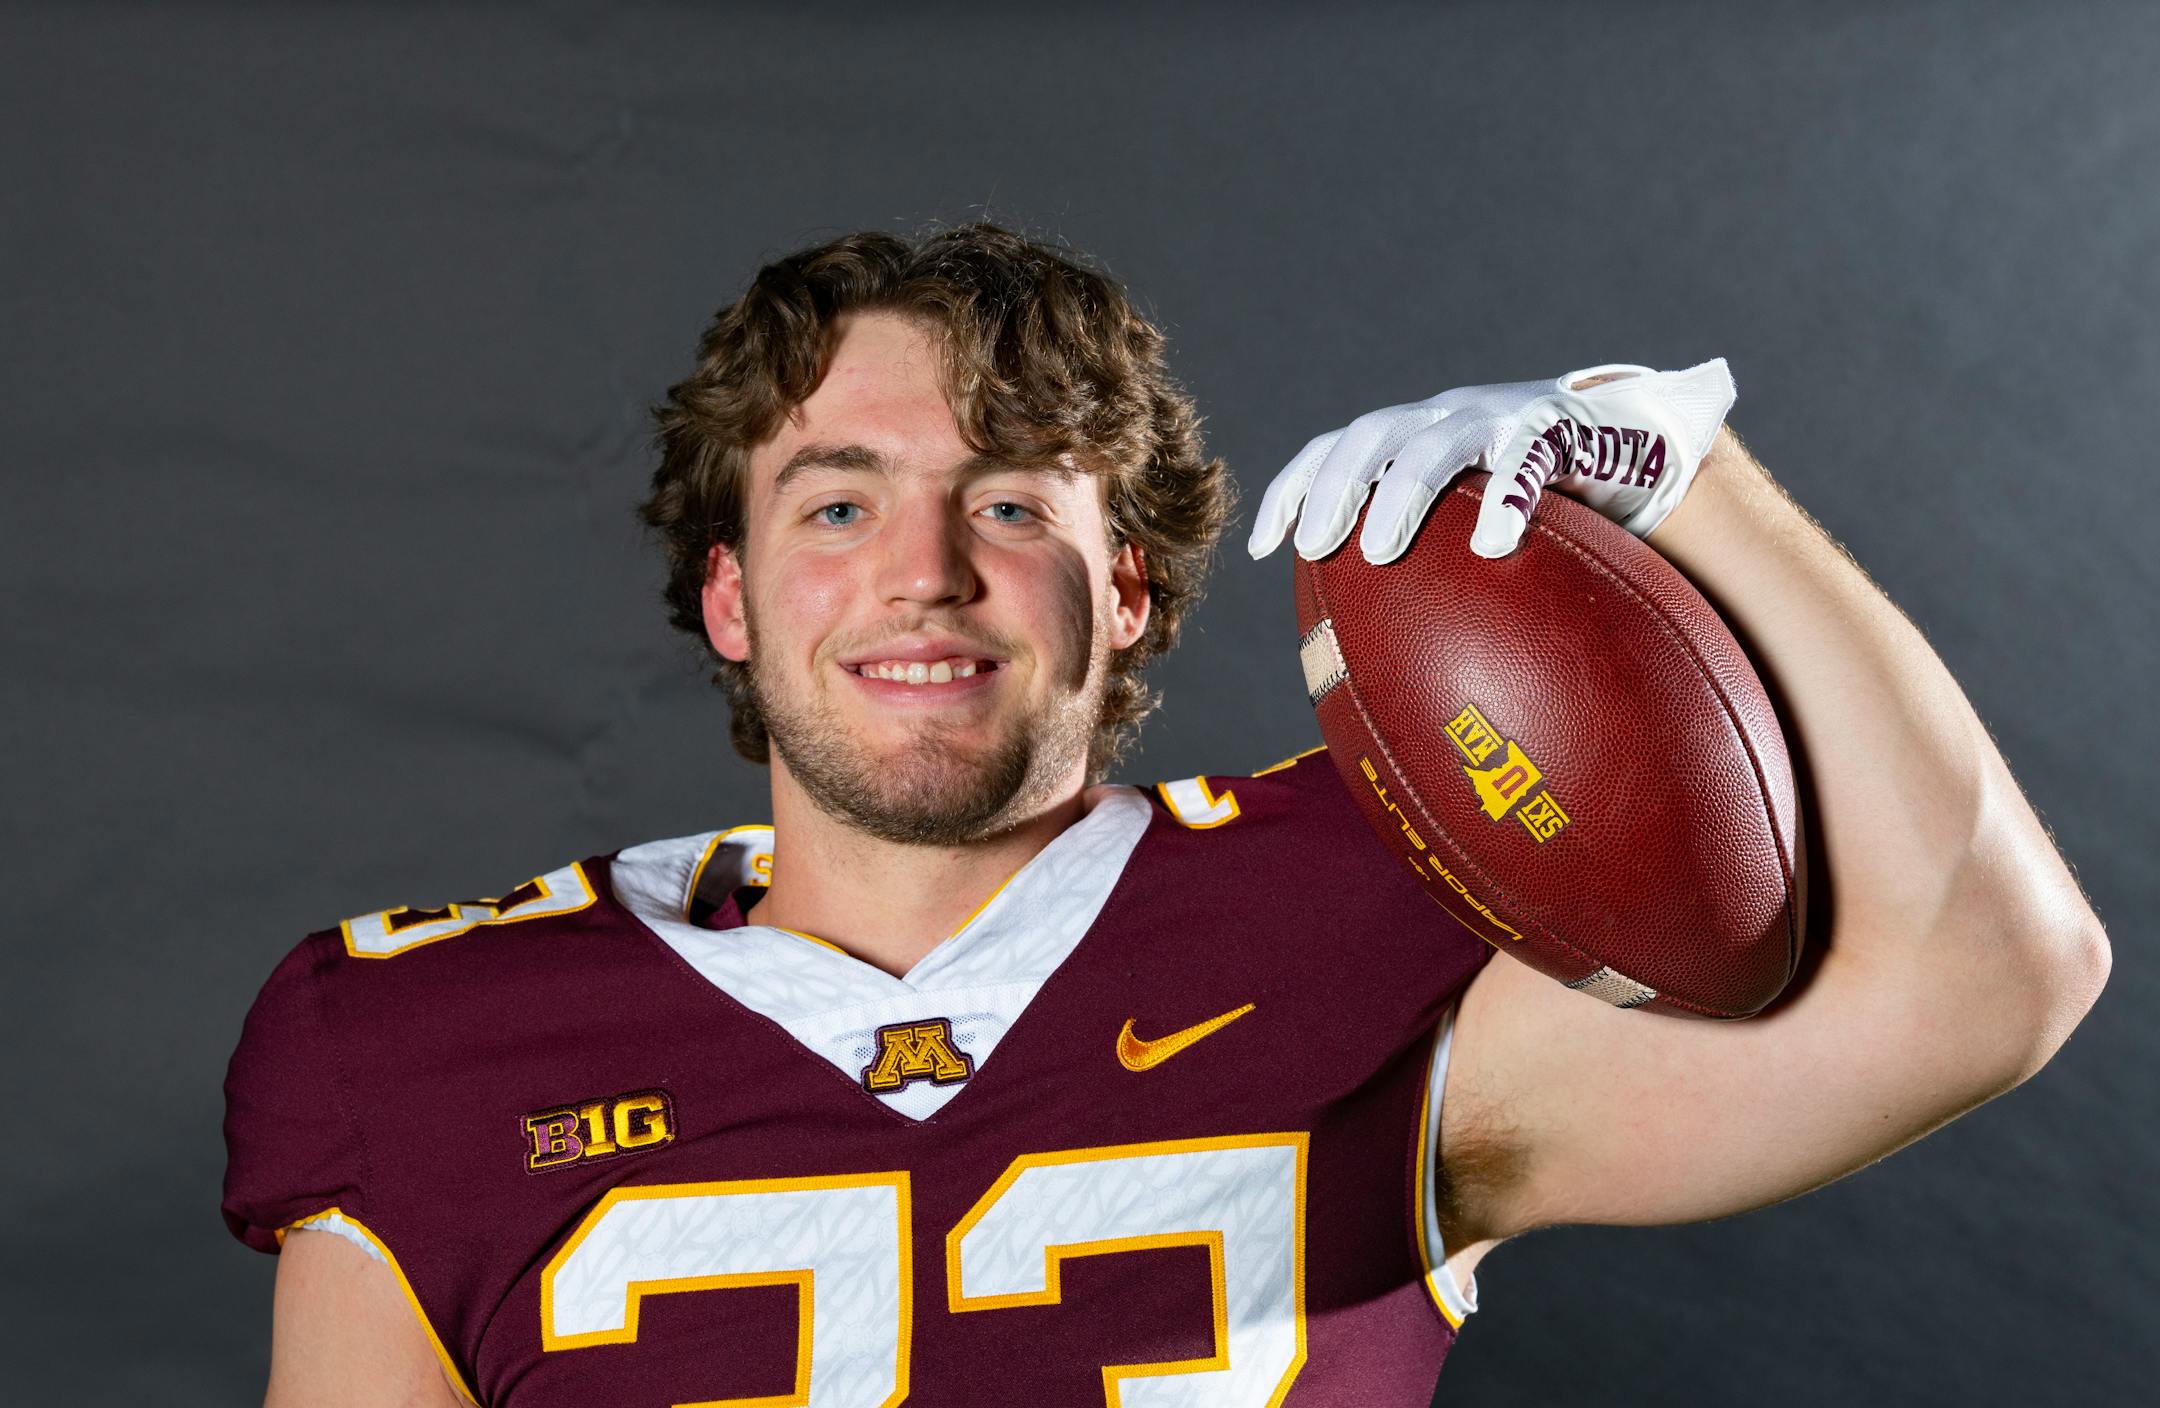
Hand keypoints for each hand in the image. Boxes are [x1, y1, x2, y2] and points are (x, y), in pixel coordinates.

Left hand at [1246, 360, 1735, 562]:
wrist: (1640, 444)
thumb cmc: (1548, 503)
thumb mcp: (1478, 531)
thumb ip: (1437, 574)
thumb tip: (1390, 678)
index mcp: (1417, 437)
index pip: (1335, 449)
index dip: (1292, 490)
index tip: (1260, 549)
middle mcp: (1448, 418)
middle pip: (1369, 435)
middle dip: (1334, 489)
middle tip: (1317, 548)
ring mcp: (1501, 415)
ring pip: (1435, 442)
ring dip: (1400, 491)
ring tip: (1379, 551)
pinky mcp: (1558, 426)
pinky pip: (1526, 457)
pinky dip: (1504, 496)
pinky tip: (1493, 545)